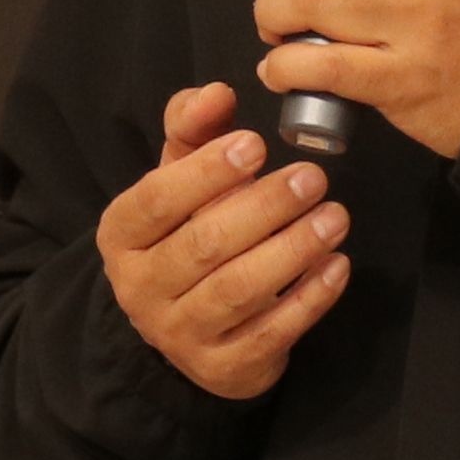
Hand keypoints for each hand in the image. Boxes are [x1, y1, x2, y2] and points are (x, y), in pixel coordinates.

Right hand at [97, 81, 352, 402]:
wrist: (186, 330)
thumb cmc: (186, 233)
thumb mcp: (179, 178)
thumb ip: (193, 128)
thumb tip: (216, 92)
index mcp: (121, 235)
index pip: (155, 200)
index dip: (204, 171)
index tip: (256, 142)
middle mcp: (140, 289)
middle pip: (204, 245)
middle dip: (264, 208)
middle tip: (314, 178)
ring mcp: (180, 335)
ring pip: (238, 290)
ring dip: (293, 250)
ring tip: (335, 216)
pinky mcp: (223, 368)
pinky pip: (271, 331)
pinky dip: (309, 298)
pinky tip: (338, 264)